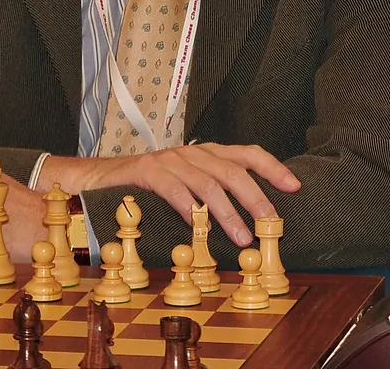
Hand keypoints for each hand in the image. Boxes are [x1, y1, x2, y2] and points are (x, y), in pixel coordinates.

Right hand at [39, 143, 300, 247]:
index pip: (245, 153)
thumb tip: (248, 222)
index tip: (295, 185)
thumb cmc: (144, 190)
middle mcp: (189, 152)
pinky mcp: (145, 171)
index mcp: (203, 154)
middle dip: (255, 195)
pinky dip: (188, 207)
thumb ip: (209, 196)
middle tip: (270, 222)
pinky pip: (173, 188)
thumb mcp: (183, 188)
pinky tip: (197, 226)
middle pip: (231, 168)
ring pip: (206, 181)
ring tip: (241, 237)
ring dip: (227, 211)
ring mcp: (167, 159)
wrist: (94, 180)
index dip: (271, 167)